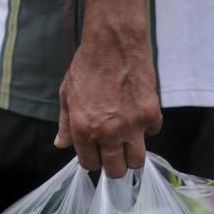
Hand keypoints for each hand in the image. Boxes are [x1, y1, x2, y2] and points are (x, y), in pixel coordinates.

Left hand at [55, 25, 161, 178]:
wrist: (113, 42)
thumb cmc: (87, 66)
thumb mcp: (67, 94)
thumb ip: (66, 123)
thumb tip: (61, 144)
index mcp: (83, 130)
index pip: (90, 164)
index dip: (93, 160)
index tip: (97, 153)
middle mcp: (108, 133)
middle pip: (116, 170)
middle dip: (115, 166)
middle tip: (116, 154)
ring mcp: (132, 126)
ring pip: (137, 161)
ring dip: (133, 155)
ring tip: (130, 143)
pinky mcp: (151, 114)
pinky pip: (153, 132)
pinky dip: (148, 127)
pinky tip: (140, 114)